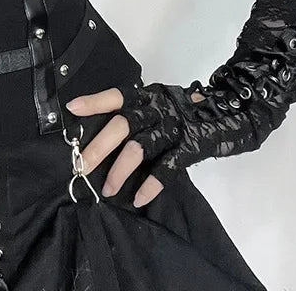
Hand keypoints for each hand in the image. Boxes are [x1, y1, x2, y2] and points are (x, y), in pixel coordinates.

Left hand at [65, 84, 206, 208]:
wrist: (223, 116)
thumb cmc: (177, 111)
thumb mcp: (154, 103)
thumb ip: (131, 112)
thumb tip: (93, 129)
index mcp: (145, 98)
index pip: (116, 96)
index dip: (94, 102)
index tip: (72, 109)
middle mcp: (156, 111)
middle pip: (122, 125)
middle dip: (99, 147)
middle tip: (81, 166)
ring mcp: (172, 129)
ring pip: (139, 149)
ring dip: (120, 171)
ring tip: (107, 190)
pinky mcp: (187, 149)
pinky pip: (166, 169)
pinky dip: (151, 185)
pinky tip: (138, 198)